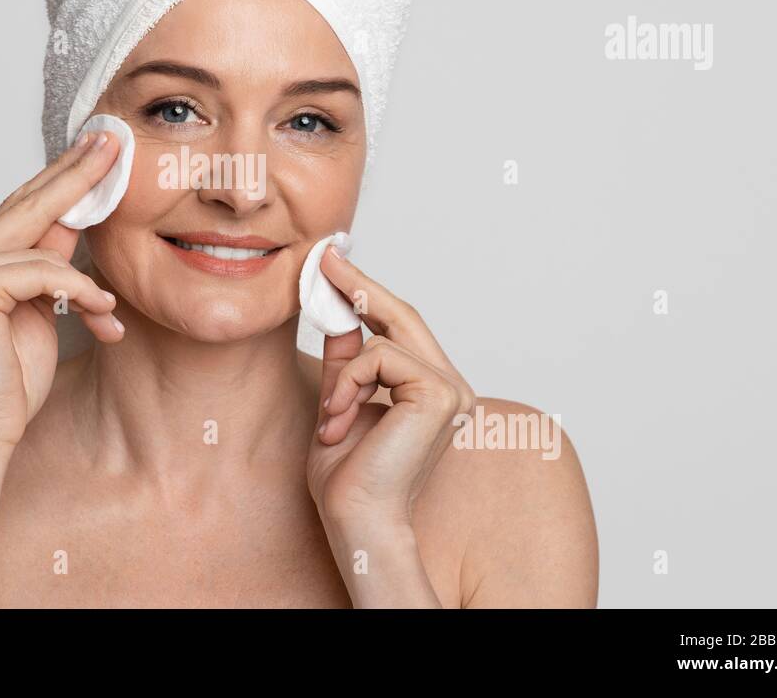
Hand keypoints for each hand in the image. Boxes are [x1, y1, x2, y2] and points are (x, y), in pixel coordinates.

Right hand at [0, 131, 124, 448]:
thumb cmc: (13, 377)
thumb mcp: (43, 306)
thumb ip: (52, 261)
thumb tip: (79, 213)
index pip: (22, 205)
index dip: (62, 175)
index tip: (96, 146)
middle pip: (28, 205)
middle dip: (77, 175)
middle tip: (113, 142)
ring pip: (43, 247)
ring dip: (85, 283)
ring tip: (106, 313)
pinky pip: (44, 274)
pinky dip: (78, 292)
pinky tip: (98, 315)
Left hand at [306, 246, 476, 529]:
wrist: (354, 518)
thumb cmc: (346, 476)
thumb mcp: (339, 401)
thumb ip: (345, 359)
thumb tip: (338, 310)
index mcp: (431, 391)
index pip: (401, 327)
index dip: (368, 292)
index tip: (334, 263)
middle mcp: (451, 388)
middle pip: (403, 316)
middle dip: (358, 286)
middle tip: (323, 258)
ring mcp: (453, 391)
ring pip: (384, 340)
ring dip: (343, 377)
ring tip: (331, 420)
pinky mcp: (441, 395)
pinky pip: (379, 357)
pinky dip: (348, 385)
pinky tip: (340, 423)